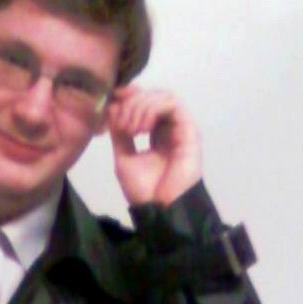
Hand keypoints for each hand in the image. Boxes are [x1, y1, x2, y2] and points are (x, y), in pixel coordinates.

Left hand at [107, 85, 201, 206]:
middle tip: (121, 123)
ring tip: (131, 128)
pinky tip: (142, 128)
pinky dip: (154, 109)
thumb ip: (119, 133)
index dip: (130, 95)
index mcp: (155, 133)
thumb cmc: (143, 189)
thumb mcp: (123, 157)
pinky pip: (173, 104)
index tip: (114, 98)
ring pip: (163, 96)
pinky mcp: (189, 131)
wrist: (158, 209)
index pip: (145, 102)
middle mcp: (169, 127)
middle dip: (132, 102)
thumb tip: (113, 107)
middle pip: (153, 96)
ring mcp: (181, 128)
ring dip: (141, 106)